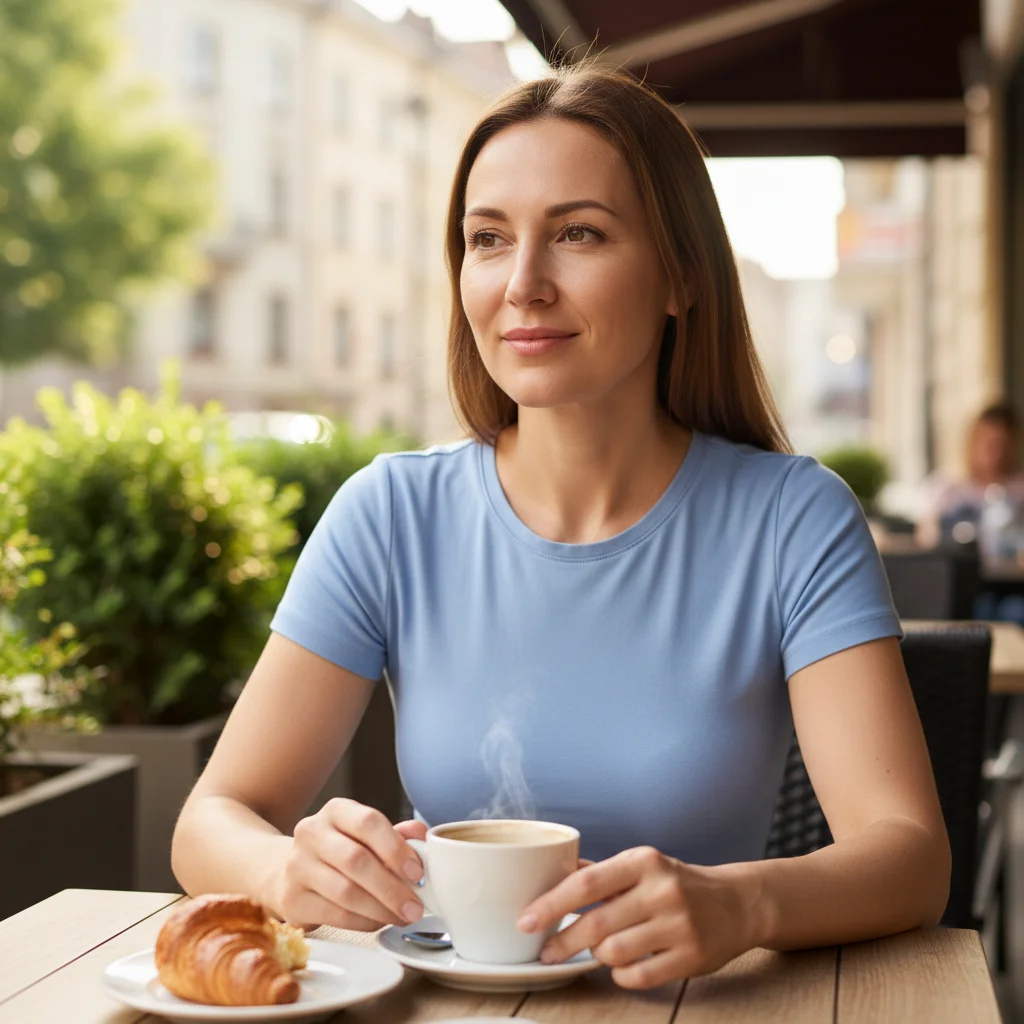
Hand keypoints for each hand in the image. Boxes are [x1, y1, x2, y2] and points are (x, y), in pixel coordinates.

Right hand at [274, 798, 427, 930]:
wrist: (290, 872)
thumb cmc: (341, 852)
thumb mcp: (366, 836)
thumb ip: (396, 835)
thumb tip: (423, 835)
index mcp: (336, 810)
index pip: (368, 822)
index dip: (396, 848)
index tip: (418, 873)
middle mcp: (312, 832)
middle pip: (356, 860)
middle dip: (392, 888)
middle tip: (416, 906)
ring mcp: (297, 865)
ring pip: (346, 892)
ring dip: (381, 909)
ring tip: (403, 917)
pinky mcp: (291, 899)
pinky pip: (335, 915)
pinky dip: (363, 922)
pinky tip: (379, 922)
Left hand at [517, 846, 754, 988]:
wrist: (736, 903)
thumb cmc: (677, 884)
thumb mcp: (641, 866)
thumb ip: (599, 873)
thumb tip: (551, 872)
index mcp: (643, 861)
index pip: (587, 883)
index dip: (551, 904)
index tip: (526, 920)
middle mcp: (661, 889)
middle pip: (597, 922)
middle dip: (563, 941)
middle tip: (544, 952)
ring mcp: (679, 924)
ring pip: (614, 952)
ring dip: (597, 955)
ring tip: (597, 950)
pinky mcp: (691, 957)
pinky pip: (638, 975)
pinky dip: (621, 974)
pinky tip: (621, 966)